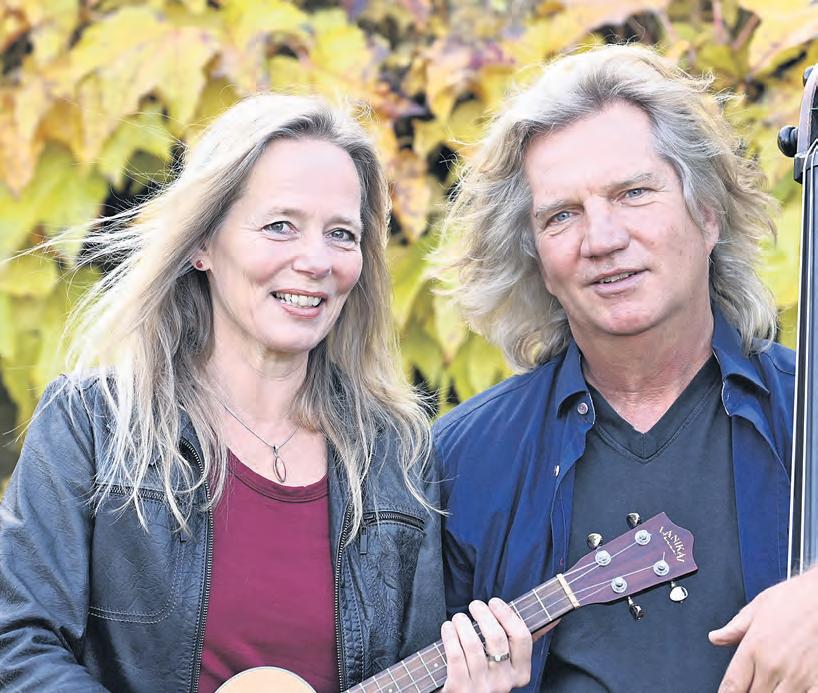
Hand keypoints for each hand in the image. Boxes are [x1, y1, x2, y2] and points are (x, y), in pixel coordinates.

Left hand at [441, 598, 531, 692]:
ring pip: (473, 644)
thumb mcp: (510, 665)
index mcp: (520, 674)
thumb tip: (554, 619)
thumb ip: (523, 642)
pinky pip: (455, 654)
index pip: (521, 637)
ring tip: (459, 617)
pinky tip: (448, 628)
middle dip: (483, 614)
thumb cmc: (489, 676)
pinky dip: (450, 635)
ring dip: (463, 623)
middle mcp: (503, 682)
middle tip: (475, 605)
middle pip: (497, 637)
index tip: (494, 602)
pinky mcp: (459, 688)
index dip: (507, 614)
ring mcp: (481, 687)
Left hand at [709, 567, 817, 691]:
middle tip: (752, 683)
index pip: (733, 684)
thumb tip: (716, 637)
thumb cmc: (796, 599)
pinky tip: (793, 690)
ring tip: (770, 686)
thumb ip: (735, 628)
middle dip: (749, 692)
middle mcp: (773, 665)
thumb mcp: (758, 607)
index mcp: (754, 647)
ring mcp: (797, 678)